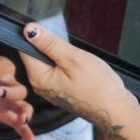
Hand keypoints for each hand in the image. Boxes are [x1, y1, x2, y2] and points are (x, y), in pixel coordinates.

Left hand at [0, 51, 34, 139]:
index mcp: (2, 66)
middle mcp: (10, 83)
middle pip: (19, 89)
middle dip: (11, 92)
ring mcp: (9, 100)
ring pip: (23, 105)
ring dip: (24, 111)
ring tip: (21, 118)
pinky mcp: (5, 113)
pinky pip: (17, 123)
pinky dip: (25, 130)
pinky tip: (30, 139)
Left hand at [15, 22, 139, 139]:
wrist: (115, 110)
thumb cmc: (97, 87)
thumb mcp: (72, 58)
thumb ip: (49, 43)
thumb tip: (29, 29)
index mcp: (38, 78)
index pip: (24, 48)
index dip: (36, 36)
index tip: (52, 34)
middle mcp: (40, 85)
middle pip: (36, 54)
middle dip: (52, 46)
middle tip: (70, 51)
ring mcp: (51, 89)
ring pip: (49, 61)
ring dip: (62, 55)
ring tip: (78, 62)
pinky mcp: (61, 90)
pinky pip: (59, 70)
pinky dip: (68, 65)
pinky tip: (81, 69)